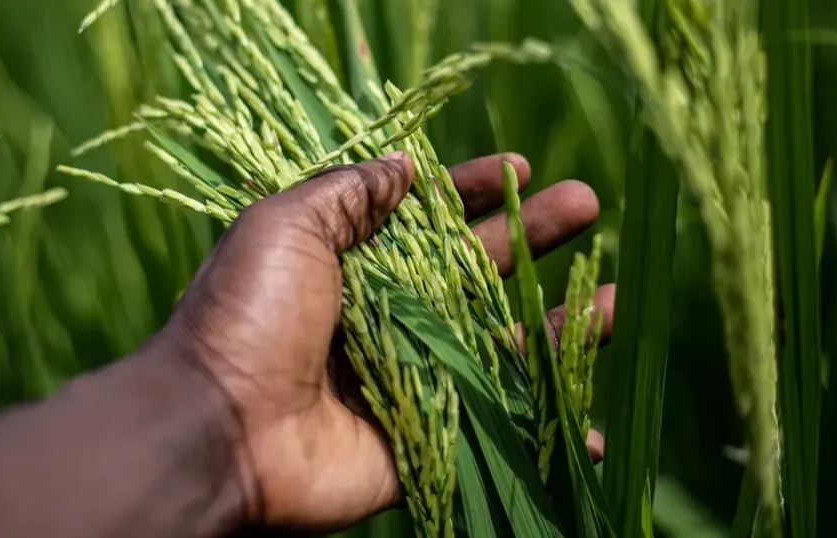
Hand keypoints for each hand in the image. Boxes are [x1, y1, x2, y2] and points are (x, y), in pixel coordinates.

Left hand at [160, 151, 615, 532]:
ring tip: (617, 300)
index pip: (427, 219)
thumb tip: (403, 164)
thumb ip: (347, 194)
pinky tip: (592, 425)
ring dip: (558, 326)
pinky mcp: (422, 436)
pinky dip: (543, 430)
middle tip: (586, 204)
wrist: (220, 429)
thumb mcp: (285, 226)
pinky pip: (494, 427)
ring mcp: (409, 378)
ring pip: (498, 347)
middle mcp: (386, 317)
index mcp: (353, 265)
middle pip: (476, 273)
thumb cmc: (248, 317)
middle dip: (532, 237)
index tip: (522, 168)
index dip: (474, 191)